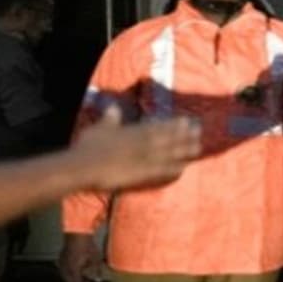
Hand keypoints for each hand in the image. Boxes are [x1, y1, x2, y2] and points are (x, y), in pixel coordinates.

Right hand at [58, 234, 101, 281]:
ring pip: (65, 276)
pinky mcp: (61, 257)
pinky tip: (74, 270)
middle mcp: (65, 268)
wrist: (78, 233)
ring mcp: (62, 262)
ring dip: (73, 279)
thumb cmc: (87, 245)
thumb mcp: (95, 259)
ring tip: (82, 278)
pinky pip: (63, 269)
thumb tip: (99, 281)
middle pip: (70, 281)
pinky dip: (69, 272)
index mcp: (73, 270)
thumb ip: (97, 271)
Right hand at [74, 107, 201, 190]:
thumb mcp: (100, 128)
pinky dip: (172, 170)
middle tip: (199, 132)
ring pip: (168, 154)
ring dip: (184, 150)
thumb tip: (113, 107)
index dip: (174, 124)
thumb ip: (110, 118)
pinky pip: (161, 172)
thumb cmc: (89, 146)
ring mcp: (144, 159)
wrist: (83, 168)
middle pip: (168, 139)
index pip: (158, 126)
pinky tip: (183, 169)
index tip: (187, 120)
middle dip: (184, 135)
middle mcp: (143, 144)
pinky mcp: (142, 174)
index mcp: (134, 132)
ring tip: (198, 148)